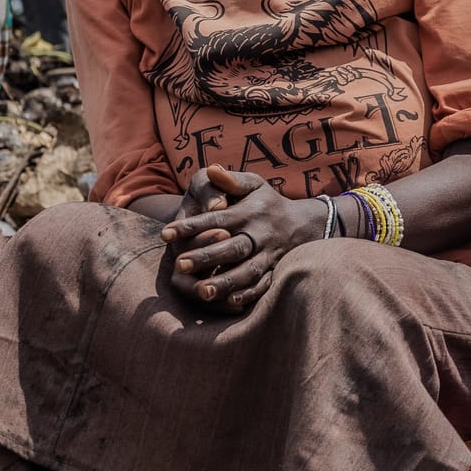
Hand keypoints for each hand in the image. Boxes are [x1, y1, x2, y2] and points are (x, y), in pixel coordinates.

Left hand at [159, 166, 317, 312]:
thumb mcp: (254, 184)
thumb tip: (212, 170)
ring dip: (225, 281)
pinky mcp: (274, 270)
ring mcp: (268, 254)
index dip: (191, 227)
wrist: (304, 224)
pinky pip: (264, 284)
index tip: (166, 234)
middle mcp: (259, 234)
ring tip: (201, 291)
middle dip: (206, 257)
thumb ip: (232, 180)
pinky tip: (230, 301)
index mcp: (249, 212)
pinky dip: (249, 293)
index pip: (216, 219)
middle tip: (179, 265)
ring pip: (247, 270)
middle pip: (232, 247)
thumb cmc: (268, 203)